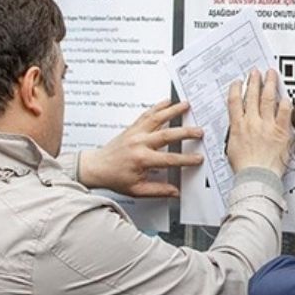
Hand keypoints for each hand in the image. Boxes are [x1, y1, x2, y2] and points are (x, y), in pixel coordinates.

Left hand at [79, 100, 204, 197]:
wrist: (96, 167)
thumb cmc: (114, 178)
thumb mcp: (137, 190)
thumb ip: (158, 190)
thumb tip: (175, 192)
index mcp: (141, 160)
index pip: (169, 159)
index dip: (186, 159)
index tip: (198, 159)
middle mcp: (139, 143)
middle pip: (167, 135)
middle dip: (185, 132)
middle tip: (199, 131)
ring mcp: (135, 133)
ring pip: (157, 118)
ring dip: (173, 111)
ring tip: (186, 105)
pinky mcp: (132, 128)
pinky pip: (146, 114)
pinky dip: (158, 107)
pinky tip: (167, 102)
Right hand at [226, 69, 292, 177]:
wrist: (257, 177)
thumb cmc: (245, 168)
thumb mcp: (232, 149)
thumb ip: (236, 134)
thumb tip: (238, 129)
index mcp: (238, 126)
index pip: (235, 101)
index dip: (237, 89)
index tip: (239, 83)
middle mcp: (252, 122)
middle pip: (252, 95)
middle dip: (254, 81)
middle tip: (256, 72)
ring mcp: (267, 125)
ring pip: (268, 98)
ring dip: (269, 84)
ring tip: (271, 74)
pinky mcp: (281, 131)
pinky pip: (285, 112)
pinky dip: (285, 102)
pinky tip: (286, 96)